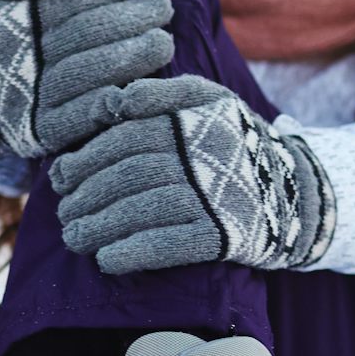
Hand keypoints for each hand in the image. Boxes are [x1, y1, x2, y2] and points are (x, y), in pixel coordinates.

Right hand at [0, 0, 173, 159]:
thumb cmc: (0, 27)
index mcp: (14, 22)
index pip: (73, 3)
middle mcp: (21, 62)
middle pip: (84, 36)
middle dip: (129, 19)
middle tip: (165, 8)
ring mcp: (31, 100)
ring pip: (86, 75)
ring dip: (130, 58)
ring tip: (165, 42)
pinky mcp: (43, 134)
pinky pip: (80, 120)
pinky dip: (110, 104)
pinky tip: (143, 87)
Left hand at [51, 75, 336, 274]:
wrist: (295, 193)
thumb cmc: (235, 144)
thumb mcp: (209, 101)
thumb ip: (163, 95)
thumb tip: (113, 103)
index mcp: (195, 117)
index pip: (126, 136)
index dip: (85, 158)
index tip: (59, 177)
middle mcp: (204, 153)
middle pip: (128, 173)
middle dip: (86, 195)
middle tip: (63, 213)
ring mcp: (213, 195)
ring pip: (141, 208)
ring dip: (99, 227)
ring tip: (74, 238)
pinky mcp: (222, 235)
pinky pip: (167, 245)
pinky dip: (132, 252)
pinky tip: (106, 260)